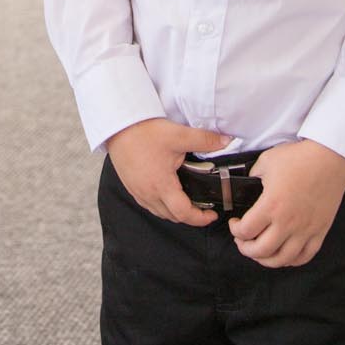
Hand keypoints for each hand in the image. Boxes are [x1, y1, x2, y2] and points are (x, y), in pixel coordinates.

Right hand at [106, 118, 232, 226]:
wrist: (118, 126)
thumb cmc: (144, 132)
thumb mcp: (178, 135)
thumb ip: (204, 140)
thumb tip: (226, 141)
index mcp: (161, 185)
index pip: (184, 213)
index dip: (200, 218)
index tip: (211, 214)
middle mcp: (148, 193)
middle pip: (173, 217)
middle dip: (190, 216)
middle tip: (203, 207)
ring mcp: (138, 192)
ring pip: (160, 213)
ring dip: (175, 211)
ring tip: (187, 200)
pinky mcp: (131, 187)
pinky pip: (149, 205)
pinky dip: (161, 205)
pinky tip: (167, 191)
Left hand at [228, 140, 344, 268]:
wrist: (330, 159)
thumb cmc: (300, 158)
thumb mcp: (266, 162)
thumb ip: (253, 177)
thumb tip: (247, 187)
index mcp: (271, 205)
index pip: (245, 231)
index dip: (234, 230)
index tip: (235, 223)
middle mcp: (287, 222)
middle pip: (261, 251)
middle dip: (246, 249)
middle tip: (243, 241)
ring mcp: (305, 230)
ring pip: (282, 259)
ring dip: (266, 259)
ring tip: (260, 251)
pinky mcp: (319, 231)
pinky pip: (304, 256)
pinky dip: (291, 260)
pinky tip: (284, 253)